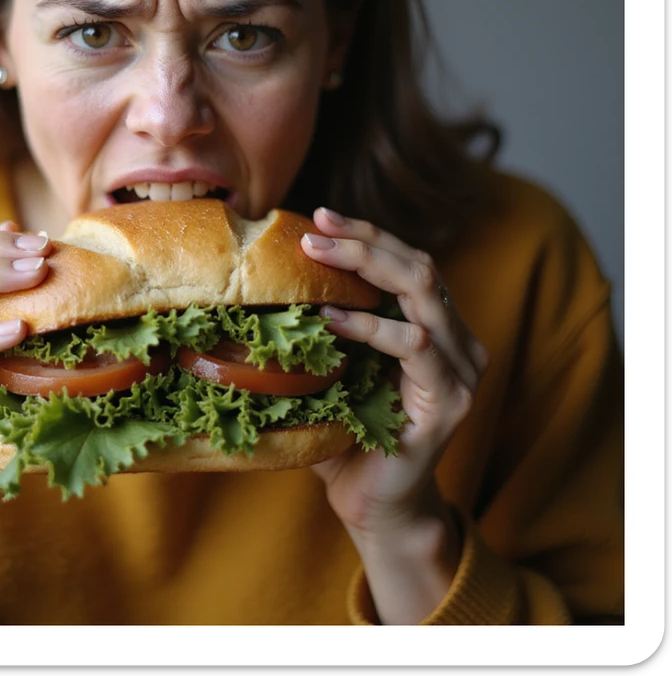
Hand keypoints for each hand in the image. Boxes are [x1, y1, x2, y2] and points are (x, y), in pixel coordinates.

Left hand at [301, 206, 489, 619]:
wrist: (376, 508)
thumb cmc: (349, 435)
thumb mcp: (337, 370)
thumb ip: (323, 332)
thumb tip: (262, 283)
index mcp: (437, 330)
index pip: (409, 262)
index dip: (368, 234)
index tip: (320, 215)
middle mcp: (458, 343)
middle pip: (420, 267)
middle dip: (365, 239)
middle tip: (315, 226)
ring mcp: (460, 372)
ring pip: (423, 294)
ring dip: (367, 266)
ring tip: (317, 254)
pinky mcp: (449, 402)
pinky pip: (413, 347)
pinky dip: (370, 326)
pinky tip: (330, 318)